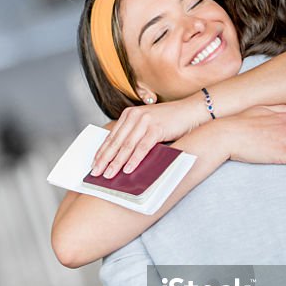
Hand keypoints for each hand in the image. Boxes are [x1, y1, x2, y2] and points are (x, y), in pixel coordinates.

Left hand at [90, 98, 206, 177]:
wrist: (192, 110)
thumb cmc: (170, 120)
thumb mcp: (147, 125)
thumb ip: (134, 134)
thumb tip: (120, 155)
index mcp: (129, 114)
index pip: (111, 136)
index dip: (102, 151)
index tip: (94, 164)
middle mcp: (134, 116)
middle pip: (116, 142)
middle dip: (104, 159)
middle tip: (95, 173)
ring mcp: (145, 121)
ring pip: (126, 146)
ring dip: (116, 162)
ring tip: (108, 174)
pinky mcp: (156, 128)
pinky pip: (142, 147)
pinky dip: (134, 159)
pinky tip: (127, 169)